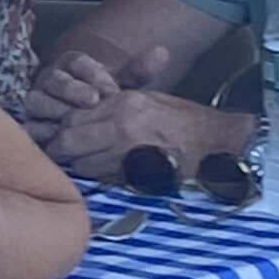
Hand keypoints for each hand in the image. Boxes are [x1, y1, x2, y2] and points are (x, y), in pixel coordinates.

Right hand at [25, 44, 171, 145]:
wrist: (88, 128)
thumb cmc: (105, 104)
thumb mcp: (123, 87)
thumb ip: (139, 72)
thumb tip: (162, 52)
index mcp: (71, 66)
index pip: (76, 62)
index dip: (90, 72)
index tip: (108, 86)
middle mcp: (50, 81)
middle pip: (53, 79)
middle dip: (72, 89)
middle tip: (93, 101)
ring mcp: (37, 102)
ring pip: (36, 100)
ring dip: (54, 109)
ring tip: (73, 121)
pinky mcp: (31, 124)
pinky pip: (30, 126)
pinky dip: (41, 131)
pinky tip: (57, 138)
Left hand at [37, 82, 237, 182]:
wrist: (218, 142)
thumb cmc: (186, 121)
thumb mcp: (148, 100)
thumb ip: (114, 107)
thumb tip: (84, 117)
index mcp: (123, 103)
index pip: (74, 115)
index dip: (62, 127)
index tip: (59, 133)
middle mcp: (121, 125)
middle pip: (69, 140)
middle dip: (60, 148)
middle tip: (61, 153)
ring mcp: (127, 151)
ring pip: (81, 162)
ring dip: (77, 165)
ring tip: (83, 163)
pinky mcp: (137, 173)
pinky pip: (102, 178)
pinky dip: (97, 177)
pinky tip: (103, 173)